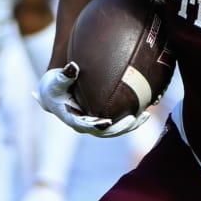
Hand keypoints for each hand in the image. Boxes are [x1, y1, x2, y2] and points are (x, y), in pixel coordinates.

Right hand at [36, 64, 151, 137]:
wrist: (54, 93)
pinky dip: (132, 120)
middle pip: (105, 132)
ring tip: (146, 116)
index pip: (87, 126)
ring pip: (115, 130)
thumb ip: (64, 75)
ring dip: (131, 125)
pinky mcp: (103, 120)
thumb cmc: (54, 86)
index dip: (98, 125)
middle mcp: (86, 126)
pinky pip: (119, 123)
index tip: (108, 121)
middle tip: (133, 118)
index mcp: (74, 120)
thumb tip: (72, 67)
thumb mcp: (56, 81)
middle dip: (120, 128)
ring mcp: (96, 125)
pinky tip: (146, 111)